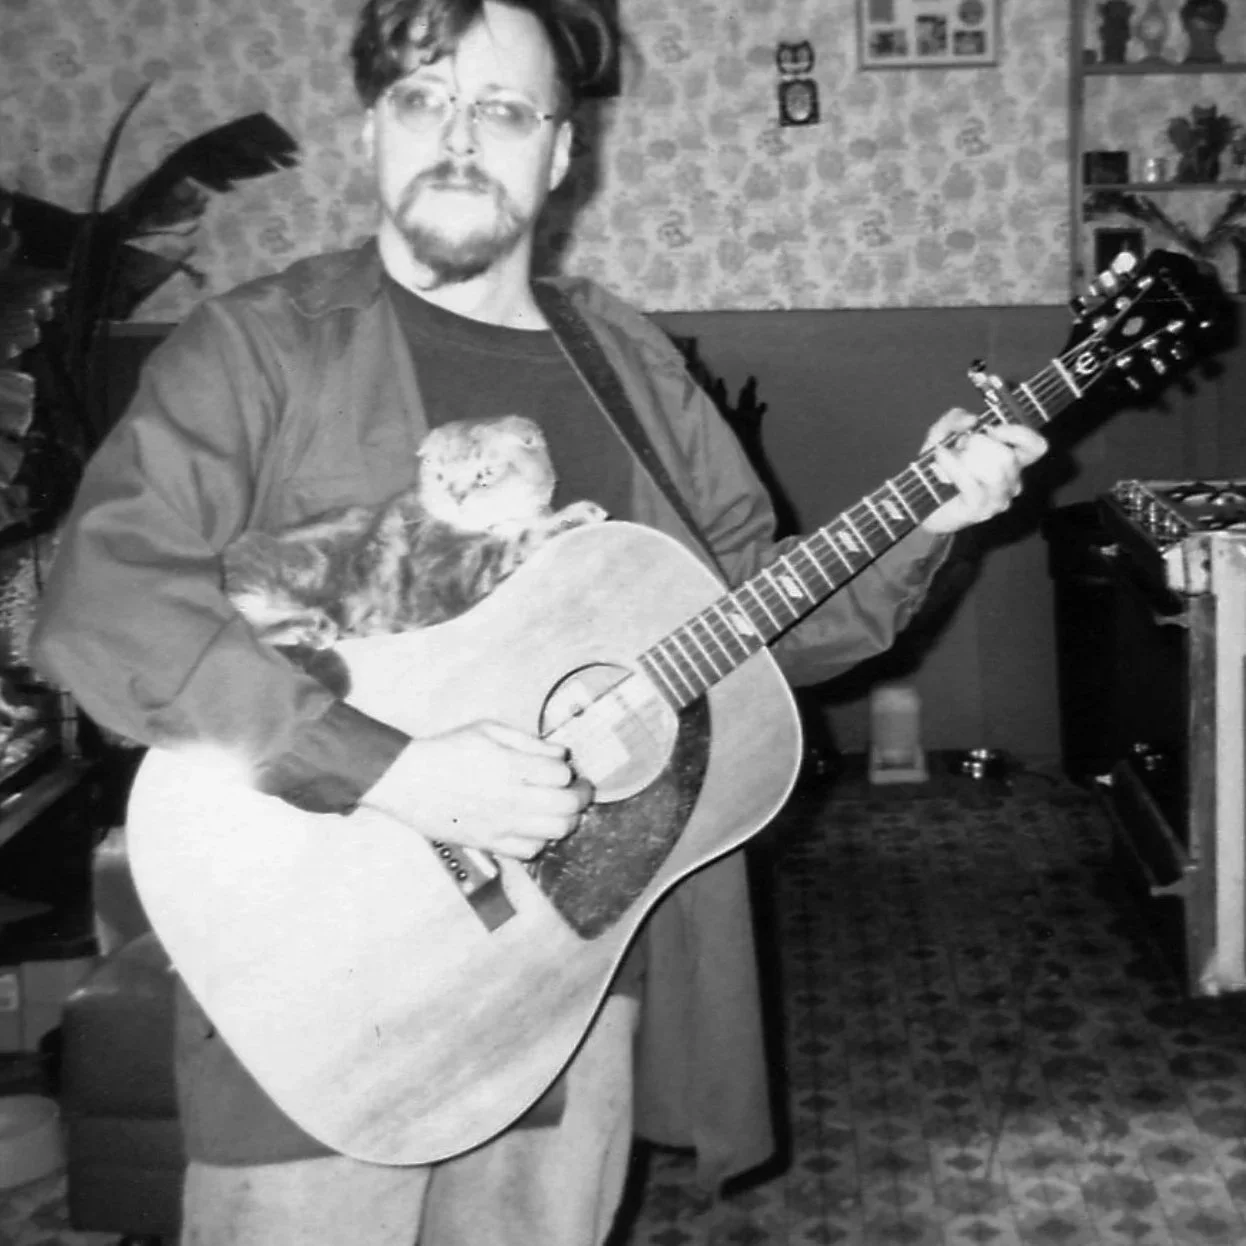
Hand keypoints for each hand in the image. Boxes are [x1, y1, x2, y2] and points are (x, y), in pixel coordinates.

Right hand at [361, 721, 592, 859]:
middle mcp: (512, 798)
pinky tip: (535, 827)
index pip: (562, 773)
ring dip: (567, 819)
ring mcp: (502, 825)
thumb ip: (529, 741)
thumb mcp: (489, 729)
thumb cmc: (449, 750)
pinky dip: (541, 840)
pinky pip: (531, 851)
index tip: (564, 767)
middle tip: (580, 790)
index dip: (568, 769)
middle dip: (581, 795)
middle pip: (568, 805)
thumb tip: (561, 754)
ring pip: (557, 831)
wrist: (409, 781)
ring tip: (561, 809)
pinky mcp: (491, 844)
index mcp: (511, 766)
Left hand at [919, 409, 1046, 534]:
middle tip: (959, 444)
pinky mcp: (980, 510)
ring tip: (946, 455)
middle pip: (1009, 457)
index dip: (1019, 434)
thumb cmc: (938, 470)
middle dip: (979, 444)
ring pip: (995, 473)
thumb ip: (954, 420)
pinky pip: (972, 484)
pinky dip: (954, 466)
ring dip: (966, 458)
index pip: (1036, 447)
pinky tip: (940, 457)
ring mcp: (998, 499)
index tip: (990, 429)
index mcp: (1011, 462)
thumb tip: (972, 419)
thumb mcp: (942, 436)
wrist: (921, 505)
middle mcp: (1011, 482)